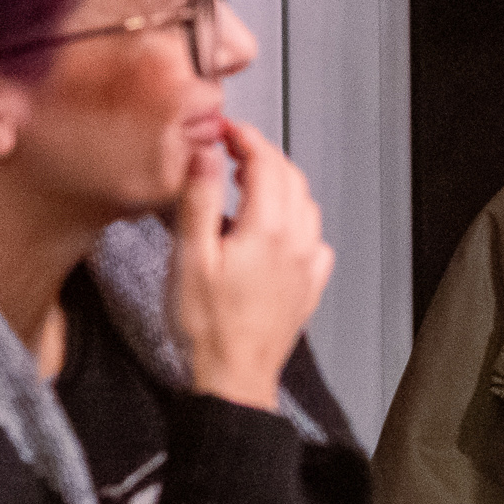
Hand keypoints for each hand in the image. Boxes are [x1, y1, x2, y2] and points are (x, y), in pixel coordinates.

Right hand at [169, 117, 332, 410]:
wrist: (233, 375)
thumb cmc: (207, 324)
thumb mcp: (189, 255)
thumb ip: (200, 199)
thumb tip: (206, 153)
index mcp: (268, 229)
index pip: (266, 162)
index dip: (245, 137)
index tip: (223, 128)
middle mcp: (297, 243)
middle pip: (291, 179)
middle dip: (263, 155)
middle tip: (231, 148)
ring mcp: (308, 265)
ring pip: (306, 206)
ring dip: (281, 184)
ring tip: (248, 181)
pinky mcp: (309, 286)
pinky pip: (314, 240)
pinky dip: (297, 220)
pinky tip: (276, 229)